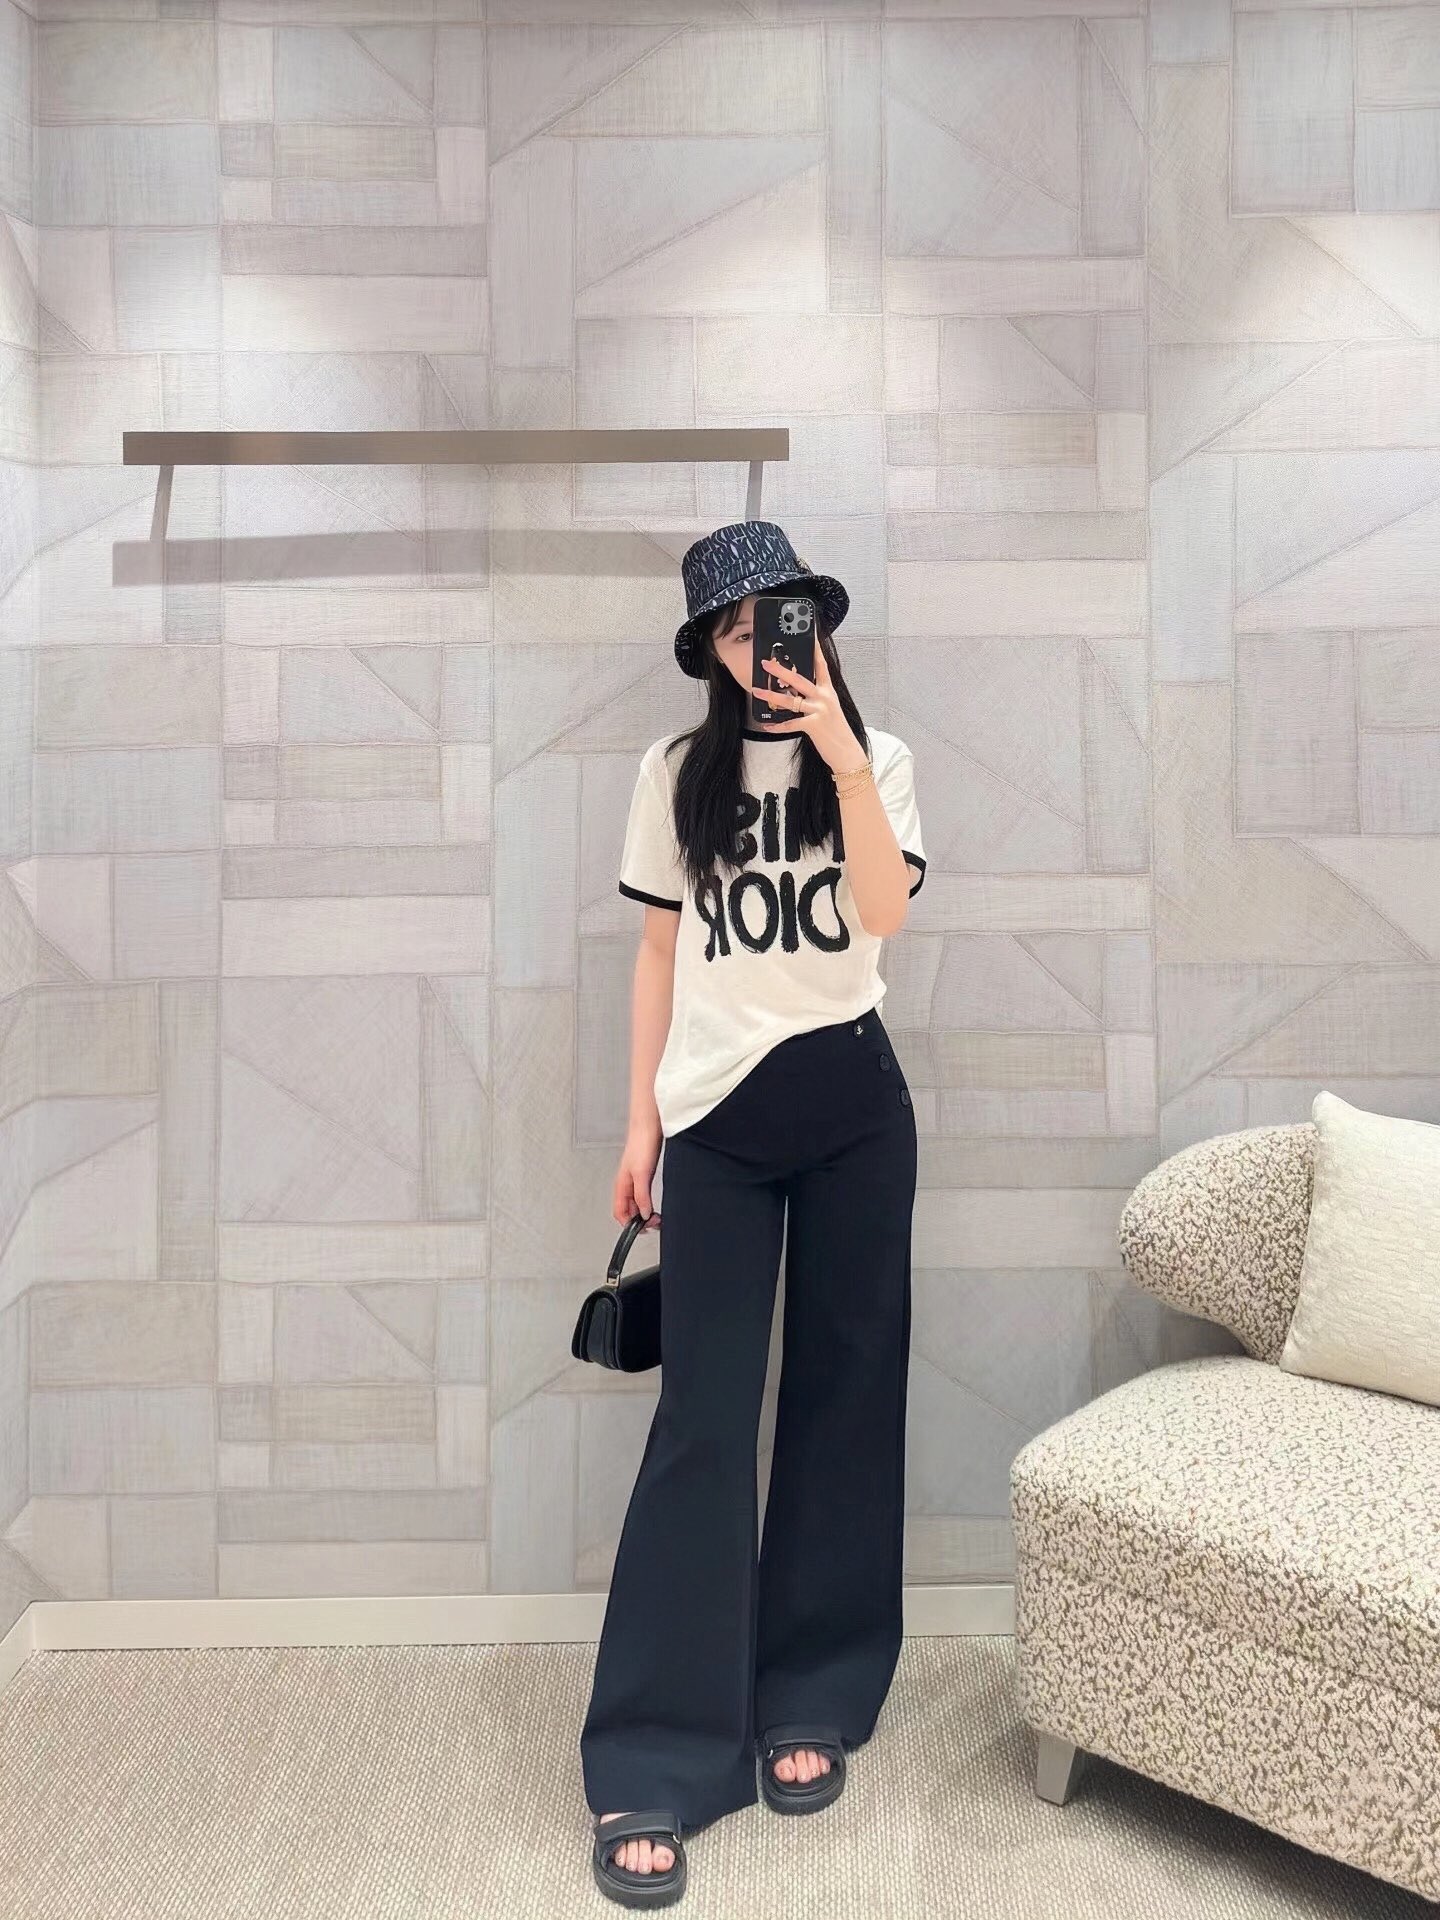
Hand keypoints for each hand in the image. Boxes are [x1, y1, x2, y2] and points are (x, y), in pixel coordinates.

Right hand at [615, 1129, 661, 1227]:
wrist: (649, 1126)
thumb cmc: (641, 1144)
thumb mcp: (642, 1174)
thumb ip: (641, 1196)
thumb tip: (643, 1214)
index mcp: (621, 1185)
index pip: (619, 1213)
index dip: (629, 1224)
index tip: (643, 1228)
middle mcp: (626, 1184)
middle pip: (628, 1210)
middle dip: (639, 1220)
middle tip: (654, 1223)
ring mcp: (634, 1178)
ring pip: (636, 1203)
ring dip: (644, 1212)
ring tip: (656, 1216)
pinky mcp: (644, 1173)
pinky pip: (643, 1194)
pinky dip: (648, 1202)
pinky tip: (656, 1202)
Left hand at [758, 642, 865, 774]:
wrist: (847, 752)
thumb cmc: (836, 730)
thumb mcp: (829, 708)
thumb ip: (815, 697)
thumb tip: (796, 689)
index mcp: (828, 691)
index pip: (820, 665)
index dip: (814, 649)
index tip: (808, 636)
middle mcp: (824, 698)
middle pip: (799, 679)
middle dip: (780, 670)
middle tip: (765, 662)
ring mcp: (819, 711)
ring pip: (790, 700)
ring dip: (771, 695)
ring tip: (756, 690)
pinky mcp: (814, 726)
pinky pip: (790, 724)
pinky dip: (776, 726)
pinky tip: (766, 725)